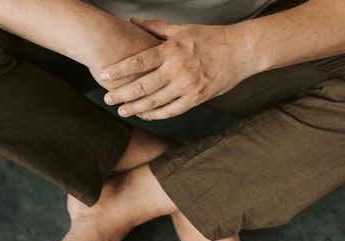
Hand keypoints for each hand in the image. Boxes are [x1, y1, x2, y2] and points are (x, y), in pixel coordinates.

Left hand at [99, 18, 258, 119]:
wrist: (242, 51)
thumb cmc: (211, 38)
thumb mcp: (182, 29)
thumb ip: (156, 28)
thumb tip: (132, 21)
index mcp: (172, 50)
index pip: (138, 62)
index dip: (118, 70)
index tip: (103, 75)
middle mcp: (178, 69)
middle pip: (142, 86)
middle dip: (121, 94)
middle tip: (107, 99)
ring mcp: (188, 86)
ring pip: (155, 102)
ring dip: (135, 108)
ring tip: (122, 110)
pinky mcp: (197, 98)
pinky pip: (171, 111)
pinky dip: (156, 115)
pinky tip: (144, 115)